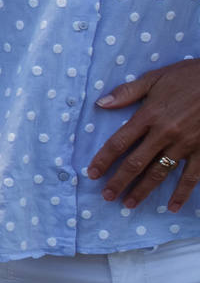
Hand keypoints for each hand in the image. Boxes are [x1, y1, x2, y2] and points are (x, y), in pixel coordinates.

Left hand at [89, 59, 199, 210]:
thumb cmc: (189, 76)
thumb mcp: (155, 78)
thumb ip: (127, 92)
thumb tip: (101, 103)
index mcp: (149, 115)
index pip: (119, 142)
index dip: (104, 159)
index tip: (92, 173)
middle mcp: (164, 133)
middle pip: (136, 162)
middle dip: (120, 181)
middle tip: (107, 196)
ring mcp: (186, 144)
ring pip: (160, 172)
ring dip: (144, 190)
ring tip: (130, 203)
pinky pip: (192, 176)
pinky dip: (182, 192)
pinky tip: (173, 206)